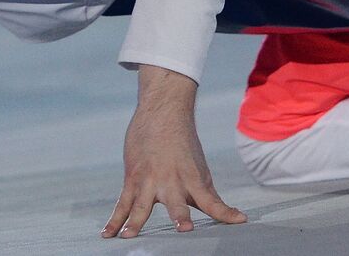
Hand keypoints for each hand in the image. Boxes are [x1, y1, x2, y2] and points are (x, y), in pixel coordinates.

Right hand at [101, 65, 245, 238]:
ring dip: (136, 221)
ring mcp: (151, 180)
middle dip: (180, 215)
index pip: (213, 201)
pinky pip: (122, 202)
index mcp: (194, 179)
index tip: (241, 220)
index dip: (226, 212)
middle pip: (178, 203)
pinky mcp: (133, 177)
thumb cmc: (183, 144)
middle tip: (185, 228)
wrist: (163, 111)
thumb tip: (220, 210)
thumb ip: (204, 191)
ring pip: (143, 205)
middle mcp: (173, 181)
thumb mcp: (198, 167)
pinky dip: (114, 219)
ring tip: (129, 236)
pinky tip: (107, 234)